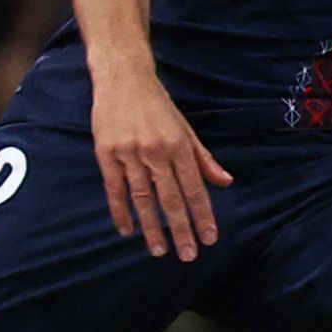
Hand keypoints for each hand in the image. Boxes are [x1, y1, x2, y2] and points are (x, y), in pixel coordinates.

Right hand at [92, 70, 233, 260]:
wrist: (122, 76)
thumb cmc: (157, 104)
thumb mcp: (185, 128)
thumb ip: (203, 159)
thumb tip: (225, 182)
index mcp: (178, 144)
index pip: (194, 187)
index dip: (202, 215)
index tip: (209, 238)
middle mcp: (155, 150)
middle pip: (170, 198)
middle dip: (181, 229)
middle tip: (188, 255)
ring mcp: (129, 152)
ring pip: (142, 198)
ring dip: (151, 227)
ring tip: (159, 250)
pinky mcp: (105, 152)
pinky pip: (114, 188)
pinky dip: (120, 211)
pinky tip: (127, 230)